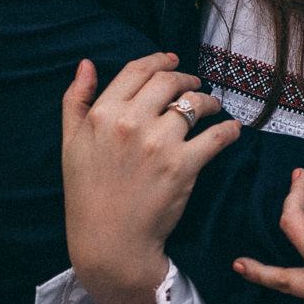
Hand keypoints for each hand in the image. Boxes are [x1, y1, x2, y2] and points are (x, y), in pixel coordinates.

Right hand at [61, 53, 239, 303]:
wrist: (109, 243)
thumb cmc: (87, 194)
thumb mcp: (70, 143)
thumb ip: (75, 100)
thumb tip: (86, 64)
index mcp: (102, 113)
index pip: (136, 70)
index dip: (159, 60)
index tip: (173, 61)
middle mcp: (130, 122)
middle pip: (168, 82)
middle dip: (186, 78)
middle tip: (196, 85)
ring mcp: (158, 143)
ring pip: (194, 104)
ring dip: (209, 101)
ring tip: (213, 106)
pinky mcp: (183, 166)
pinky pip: (216, 136)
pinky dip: (229, 130)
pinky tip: (233, 131)